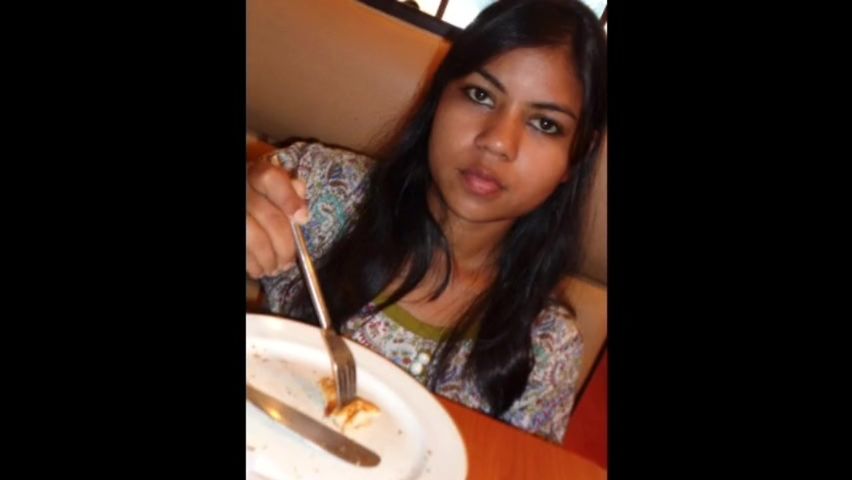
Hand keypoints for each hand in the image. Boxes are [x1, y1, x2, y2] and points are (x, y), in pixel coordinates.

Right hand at [246, 157, 308, 278]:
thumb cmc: (262, 196)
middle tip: (289, 262)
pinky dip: (252, 264)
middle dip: (284, 244)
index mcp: (258, 174)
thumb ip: (291, 193)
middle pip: (270, 218)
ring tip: (276, 269)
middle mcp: (244, 188)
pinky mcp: (231, 230)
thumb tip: (302, 212)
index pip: (271, 180)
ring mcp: (238, 211)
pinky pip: (243, 250)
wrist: (244, 201)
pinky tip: (259, 270)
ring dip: (269, 258)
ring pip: (254, 238)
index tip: (303, 219)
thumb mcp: (276, 187)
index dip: (289, 200)